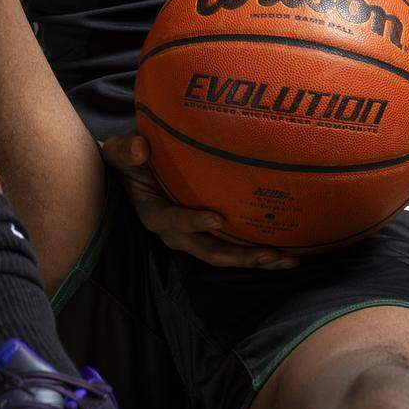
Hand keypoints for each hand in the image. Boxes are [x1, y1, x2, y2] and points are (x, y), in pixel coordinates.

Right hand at [97, 133, 298, 269]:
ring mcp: (194, 237)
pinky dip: (258, 251)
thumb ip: (126, 151)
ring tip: (289, 259)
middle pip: (210, 252)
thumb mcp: (120, 152)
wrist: (129, 176)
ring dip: (257, 260)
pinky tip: (288, 251)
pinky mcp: (208, 234)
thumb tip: (140, 149)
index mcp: (154, 215)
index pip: (173, 222)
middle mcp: (176, 233)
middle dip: (240, 257)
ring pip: (226, 256)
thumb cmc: (127, 161)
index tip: (216, 219)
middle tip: (270, 253)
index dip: (193, 223)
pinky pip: (233, 247)